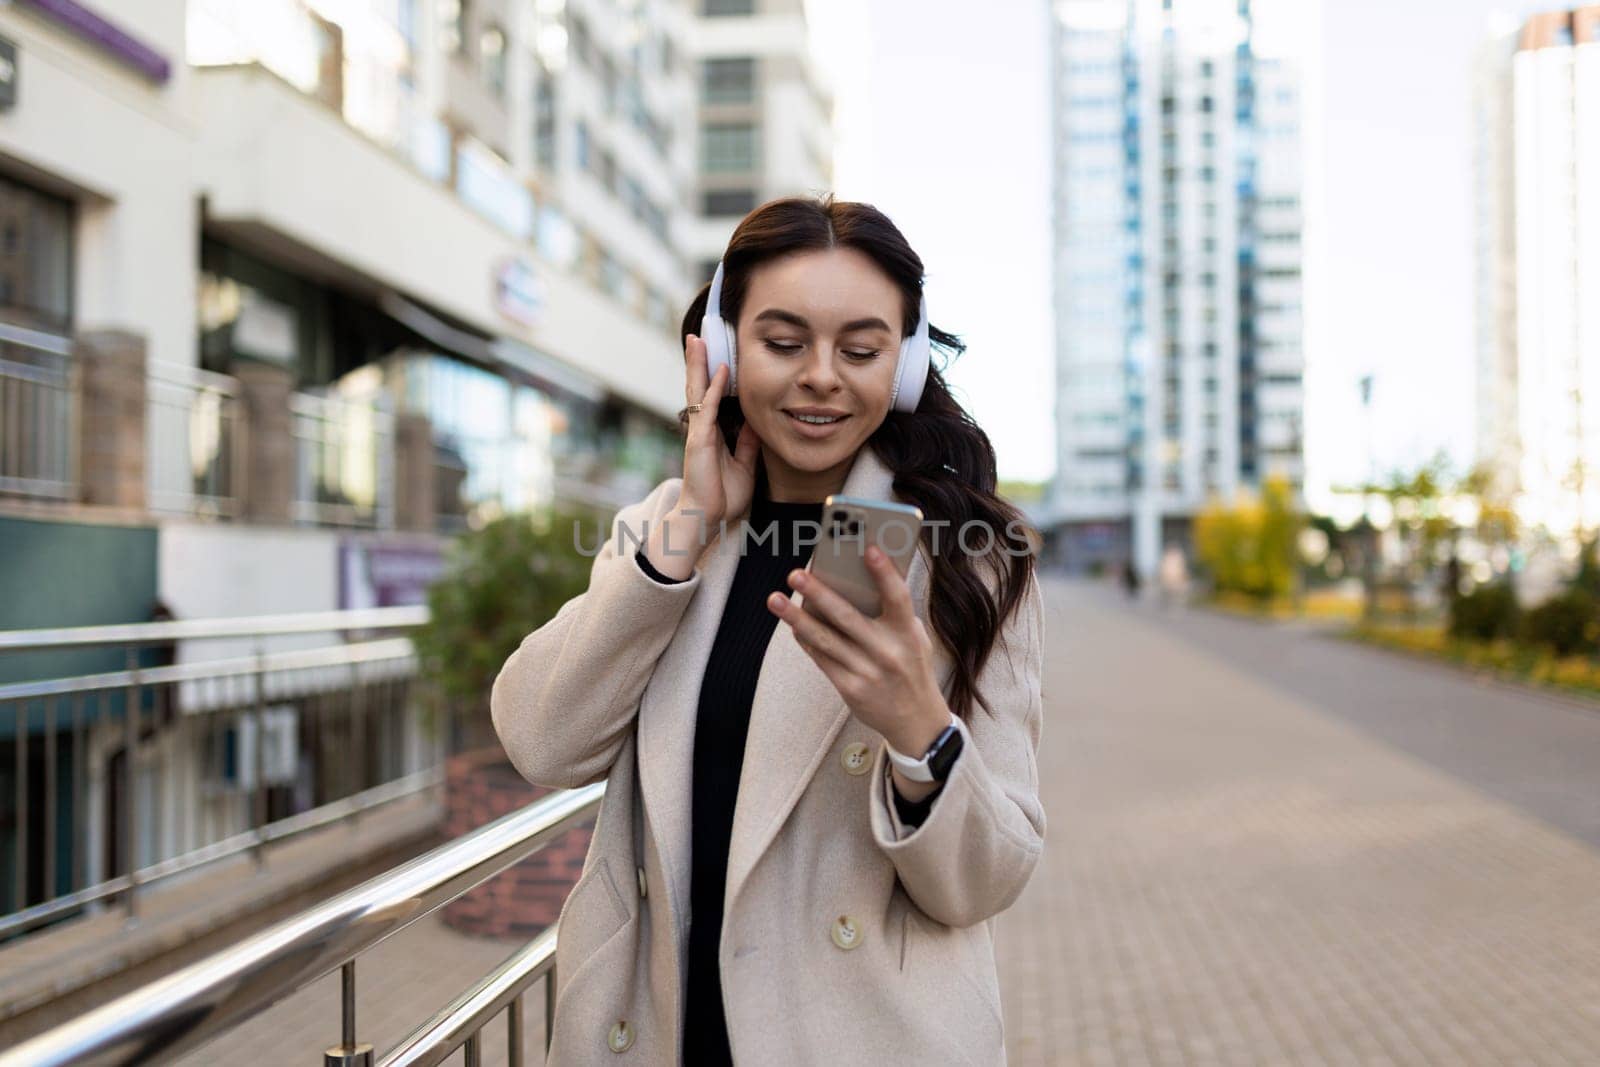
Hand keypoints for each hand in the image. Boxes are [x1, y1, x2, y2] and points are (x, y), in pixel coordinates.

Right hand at [678, 333, 759, 527]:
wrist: (706, 518)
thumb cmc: (721, 497)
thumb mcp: (744, 466)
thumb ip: (748, 444)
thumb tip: (757, 423)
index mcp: (711, 433)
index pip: (710, 396)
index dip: (712, 375)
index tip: (717, 353)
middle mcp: (701, 428)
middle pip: (699, 387)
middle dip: (698, 361)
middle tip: (699, 335)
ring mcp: (698, 432)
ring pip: (697, 391)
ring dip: (698, 364)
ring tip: (697, 340)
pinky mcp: (699, 440)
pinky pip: (707, 408)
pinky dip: (714, 388)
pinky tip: (720, 370)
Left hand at [766, 543, 950, 760]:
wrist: (916, 721)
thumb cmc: (911, 667)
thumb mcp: (914, 639)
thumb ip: (892, 614)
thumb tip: (854, 582)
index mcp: (908, 634)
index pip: (898, 598)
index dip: (885, 573)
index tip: (868, 548)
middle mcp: (887, 652)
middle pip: (847, 617)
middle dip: (819, 594)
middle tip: (796, 574)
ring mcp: (867, 672)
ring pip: (825, 639)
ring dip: (797, 618)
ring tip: (775, 599)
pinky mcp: (850, 688)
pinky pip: (821, 658)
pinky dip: (805, 639)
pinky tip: (792, 625)